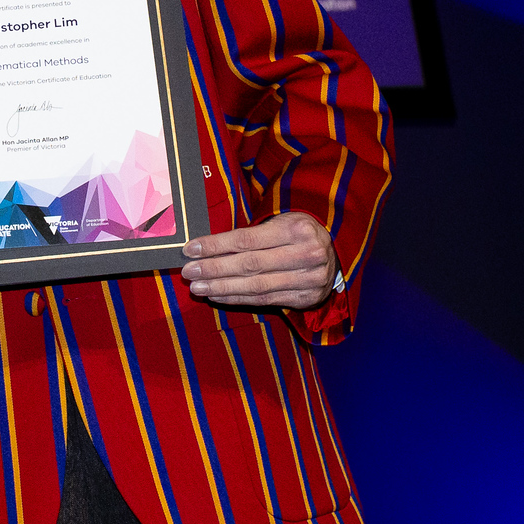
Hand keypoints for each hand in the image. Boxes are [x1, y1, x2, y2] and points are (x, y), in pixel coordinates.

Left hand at [181, 212, 337, 309]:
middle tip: (188, 272)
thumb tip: (205, 248)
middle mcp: (307, 254)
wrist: (334, 254)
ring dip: (222, 287)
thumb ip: (249, 235)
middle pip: (250, 264)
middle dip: (214, 269)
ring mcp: (309, 279)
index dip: (215, 246)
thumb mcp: (279, 223)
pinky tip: (217, 295)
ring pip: (256, 286)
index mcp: (297, 229)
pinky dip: (238, 298)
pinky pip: (265, 299)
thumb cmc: (295, 234)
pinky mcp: (306, 297)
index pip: (247, 240)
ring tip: (198, 287)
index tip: (190, 250)